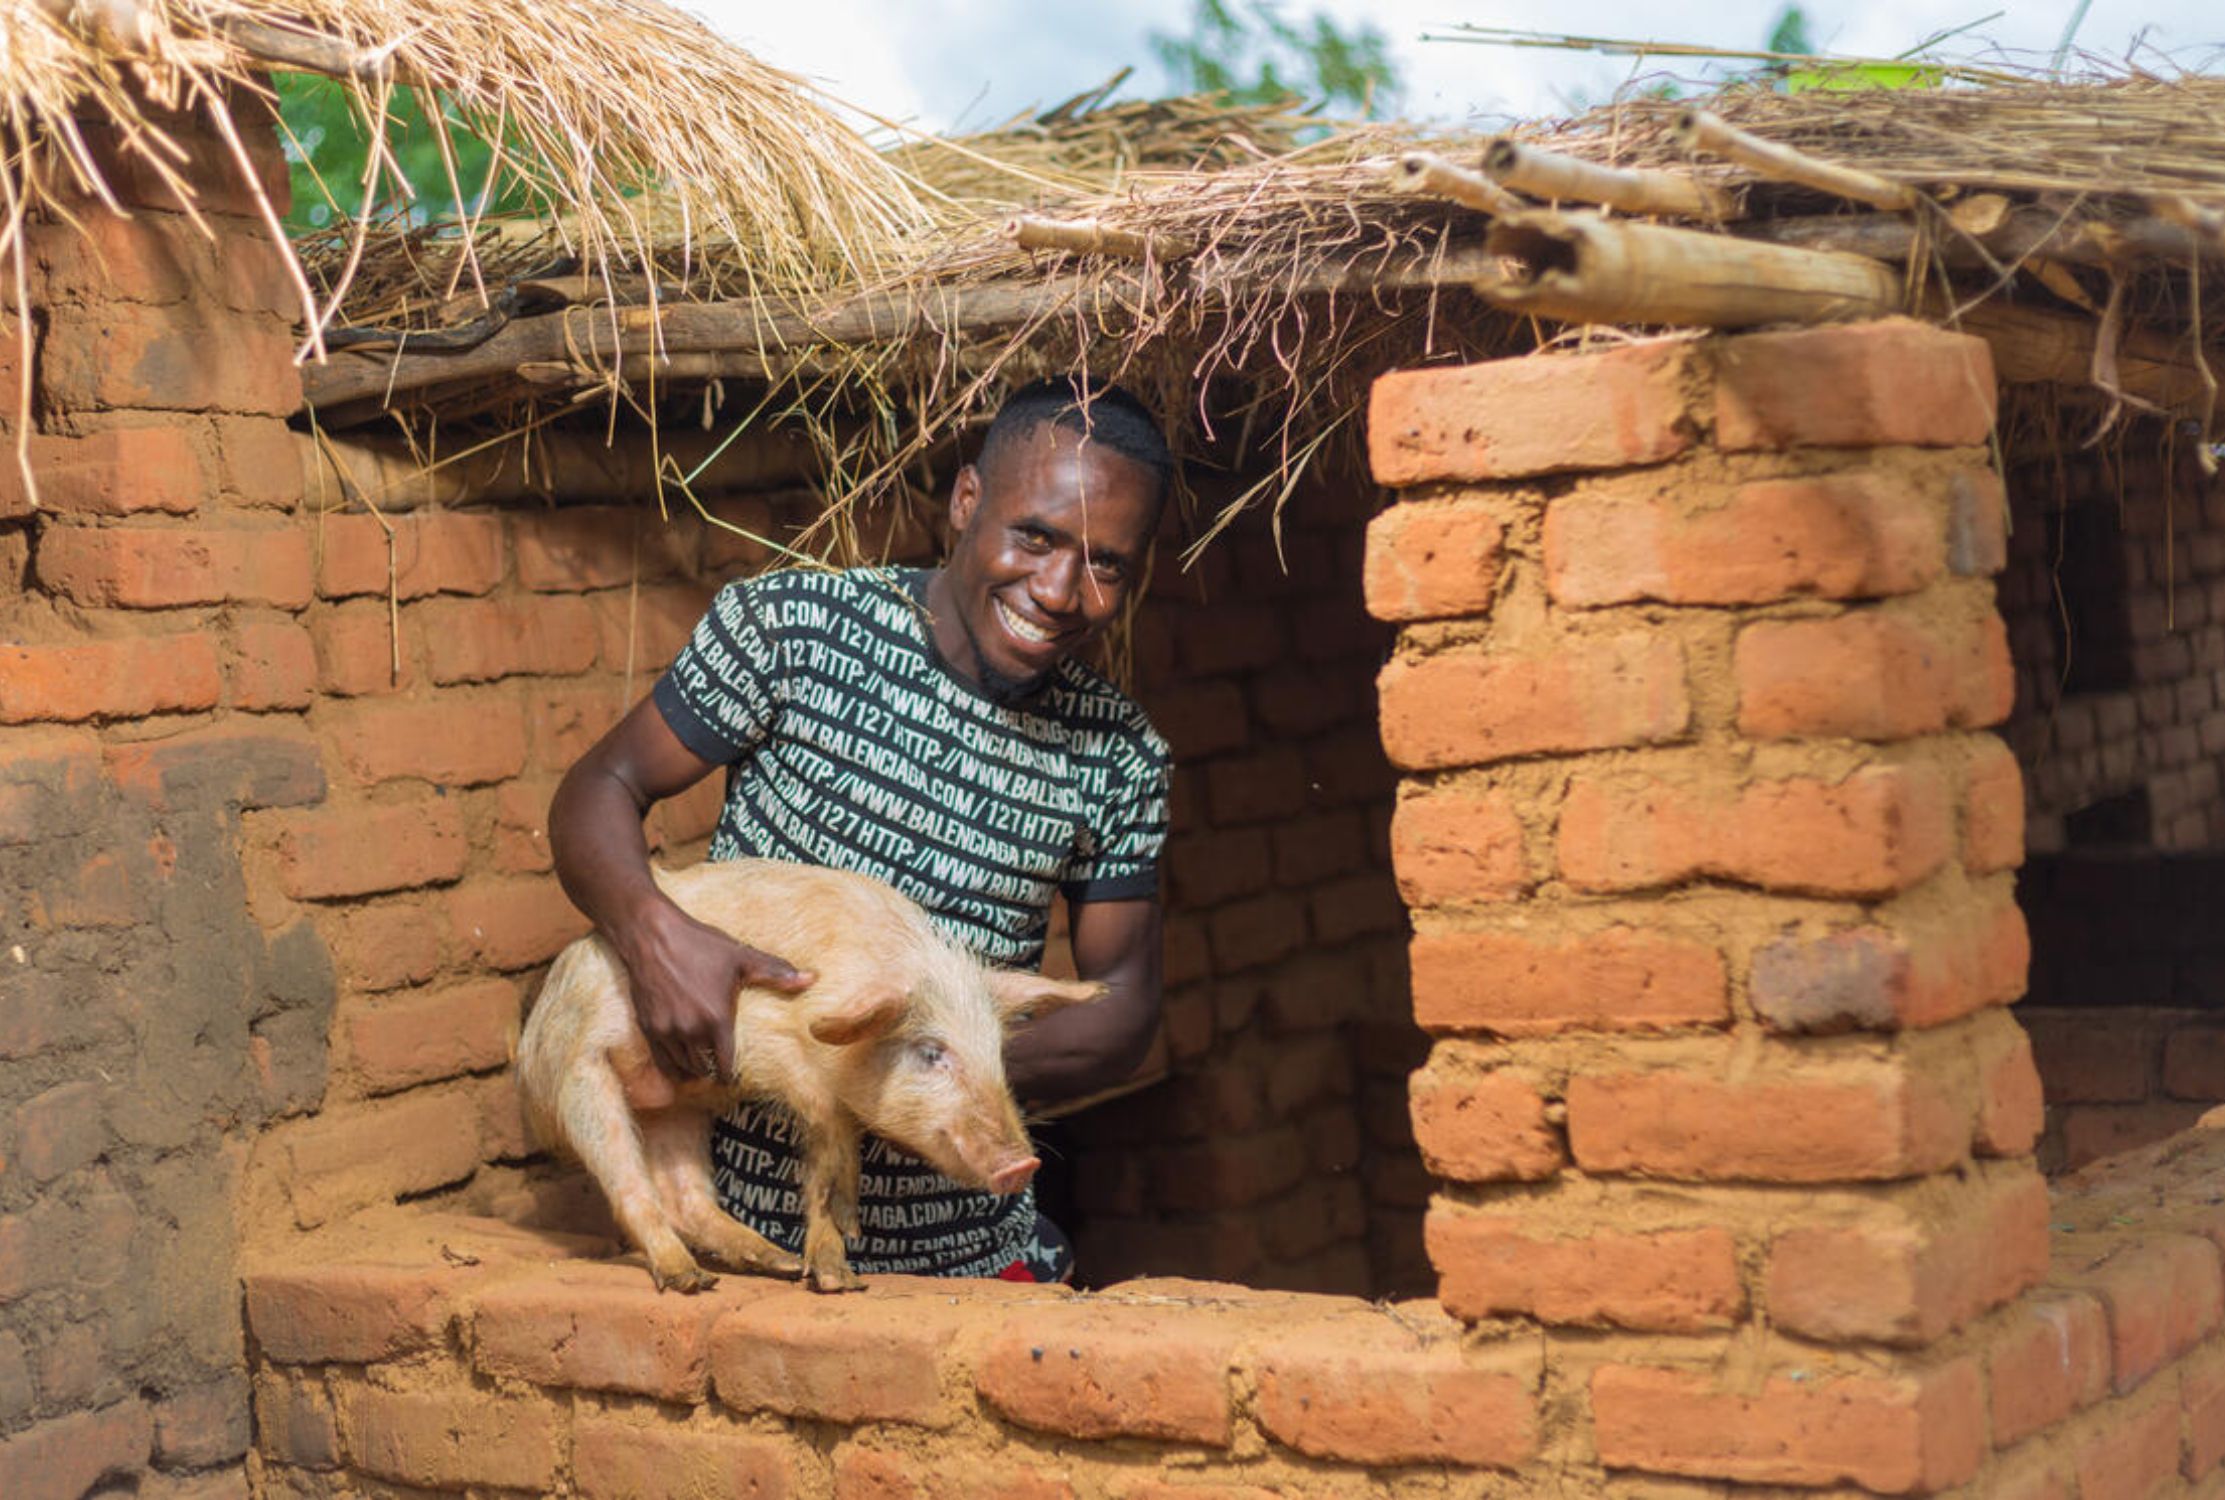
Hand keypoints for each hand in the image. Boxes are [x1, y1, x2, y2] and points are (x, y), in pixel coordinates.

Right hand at [615, 898, 813, 1080]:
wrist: (652, 935)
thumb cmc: (700, 944)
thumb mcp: (741, 957)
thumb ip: (776, 972)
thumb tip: (811, 979)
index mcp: (717, 1018)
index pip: (726, 1065)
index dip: (731, 1075)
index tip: (734, 1077)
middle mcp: (690, 1030)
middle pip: (704, 1070)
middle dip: (713, 1072)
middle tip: (720, 1070)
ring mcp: (666, 1031)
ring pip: (683, 1068)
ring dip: (694, 1071)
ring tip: (704, 1068)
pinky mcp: (647, 1027)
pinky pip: (662, 1062)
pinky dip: (673, 1068)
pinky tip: (681, 1066)